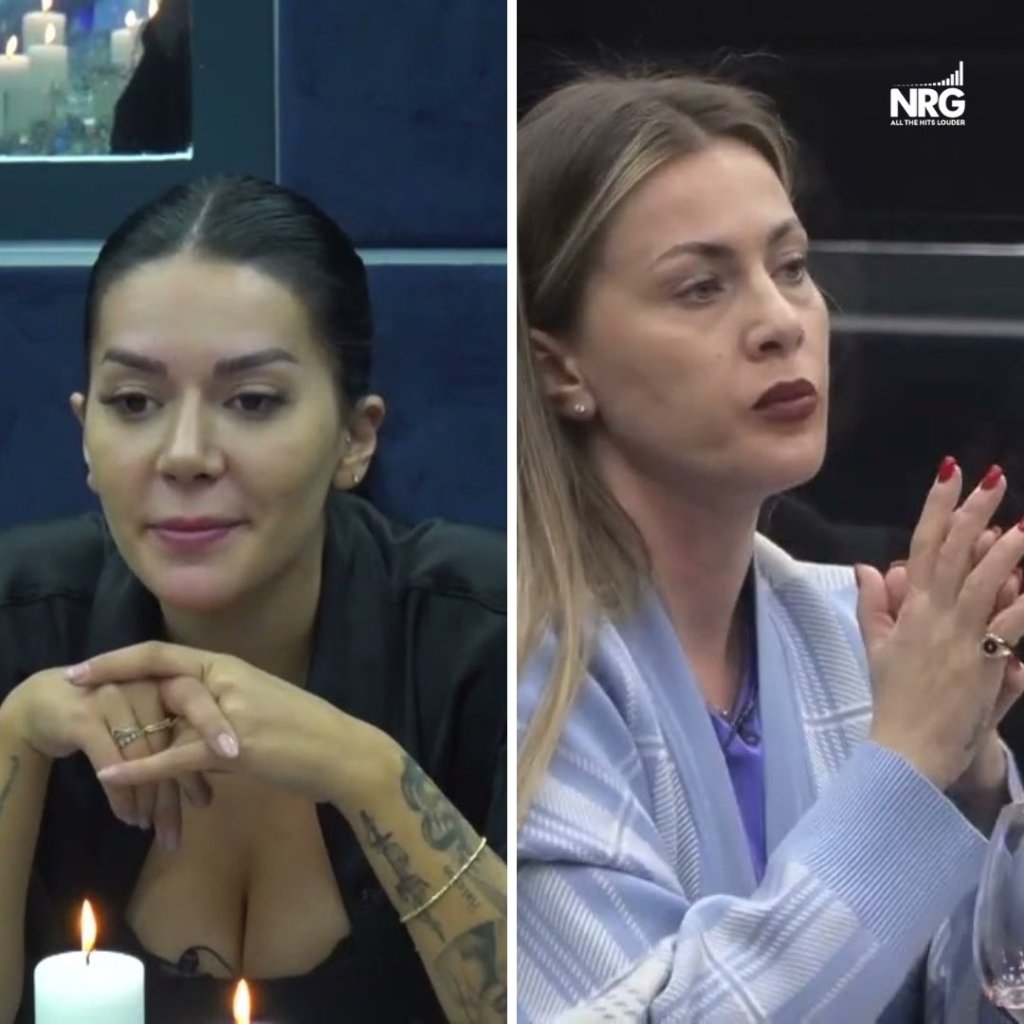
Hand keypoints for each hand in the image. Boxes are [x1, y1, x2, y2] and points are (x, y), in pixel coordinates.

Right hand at [0, 666, 233, 847]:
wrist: (51, 701)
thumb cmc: (113, 710)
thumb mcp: (152, 715)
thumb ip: (183, 732)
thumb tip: (224, 770)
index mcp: (164, 676)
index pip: (196, 699)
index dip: (213, 725)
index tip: (234, 755)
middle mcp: (140, 683)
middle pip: (170, 735)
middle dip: (185, 777)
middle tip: (203, 807)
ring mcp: (112, 698)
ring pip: (144, 756)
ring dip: (154, 796)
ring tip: (163, 828)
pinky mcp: (84, 720)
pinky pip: (112, 765)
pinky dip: (124, 796)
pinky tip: (131, 818)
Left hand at [65, 642, 388, 806]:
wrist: (343, 753)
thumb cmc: (305, 733)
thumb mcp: (259, 708)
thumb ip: (219, 710)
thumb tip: (188, 722)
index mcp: (231, 668)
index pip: (166, 653)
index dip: (123, 656)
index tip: (88, 663)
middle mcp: (227, 680)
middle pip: (157, 669)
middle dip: (110, 673)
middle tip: (71, 681)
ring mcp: (231, 711)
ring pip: (164, 714)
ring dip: (122, 725)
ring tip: (84, 729)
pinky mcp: (236, 747)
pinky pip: (177, 757)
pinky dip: (140, 769)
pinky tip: (112, 777)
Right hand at [856, 460, 1023, 789]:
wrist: (906, 747)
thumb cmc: (894, 700)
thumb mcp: (876, 649)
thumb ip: (873, 604)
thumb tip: (869, 566)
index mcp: (908, 609)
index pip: (922, 545)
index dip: (936, 507)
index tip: (949, 474)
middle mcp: (932, 614)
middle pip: (954, 552)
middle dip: (973, 511)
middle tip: (992, 478)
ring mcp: (958, 636)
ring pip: (985, 580)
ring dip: (1008, 548)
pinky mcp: (982, 661)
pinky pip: (1009, 623)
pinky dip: (1022, 600)